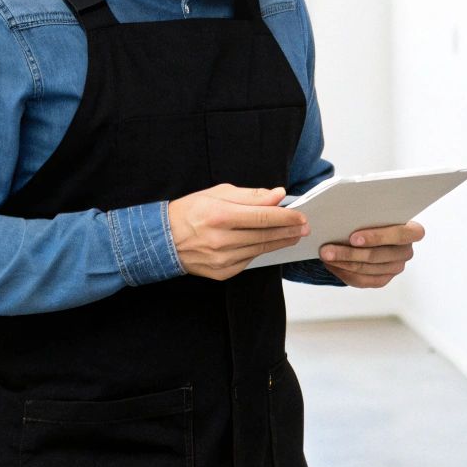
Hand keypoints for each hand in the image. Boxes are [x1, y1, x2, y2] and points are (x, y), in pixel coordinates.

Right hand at [168, 184, 308, 280]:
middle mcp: (221, 240)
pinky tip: (272, 244)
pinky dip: (262, 251)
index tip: (301, 215)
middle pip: (265, 235)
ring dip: (281, 242)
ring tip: (294, 235)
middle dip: (289, 230)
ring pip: (260, 250)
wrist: (161, 240)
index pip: (263, 216)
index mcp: (219, 216)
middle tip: (305, 227)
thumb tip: (277, 195)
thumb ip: (250, 196)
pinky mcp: (222, 272)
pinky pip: (249, 260)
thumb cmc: (189, 212)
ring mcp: (221, 259)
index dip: (286, 217)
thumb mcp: (217, 194)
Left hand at [319, 221, 424, 288]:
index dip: (377, 237)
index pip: (400, 235)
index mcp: (412, 231)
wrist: (371, 232)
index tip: (352, 237)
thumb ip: (367, 212)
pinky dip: (344, 273)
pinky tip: (331, 264)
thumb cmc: (374, 217)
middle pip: (378, 255)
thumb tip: (342, 215)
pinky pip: (362, 281)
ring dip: (342, 263)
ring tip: (325, 255)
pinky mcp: (383, 280)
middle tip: (327, 249)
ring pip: (367, 269)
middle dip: (349, 253)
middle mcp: (406, 251)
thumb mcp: (375, 210)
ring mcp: (396, 268)